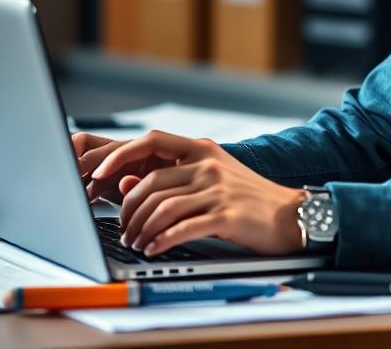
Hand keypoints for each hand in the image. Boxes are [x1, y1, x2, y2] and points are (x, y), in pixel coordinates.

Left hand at [91, 130, 305, 256]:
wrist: (291, 213)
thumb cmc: (249, 197)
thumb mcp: (211, 178)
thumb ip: (172, 178)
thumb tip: (125, 183)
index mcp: (202, 149)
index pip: (151, 141)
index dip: (119, 156)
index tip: (98, 175)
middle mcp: (207, 165)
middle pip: (150, 183)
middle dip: (128, 210)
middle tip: (123, 230)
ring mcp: (218, 189)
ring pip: (162, 208)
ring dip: (141, 230)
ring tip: (136, 243)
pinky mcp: (226, 215)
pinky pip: (183, 228)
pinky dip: (162, 241)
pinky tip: (154, 249)